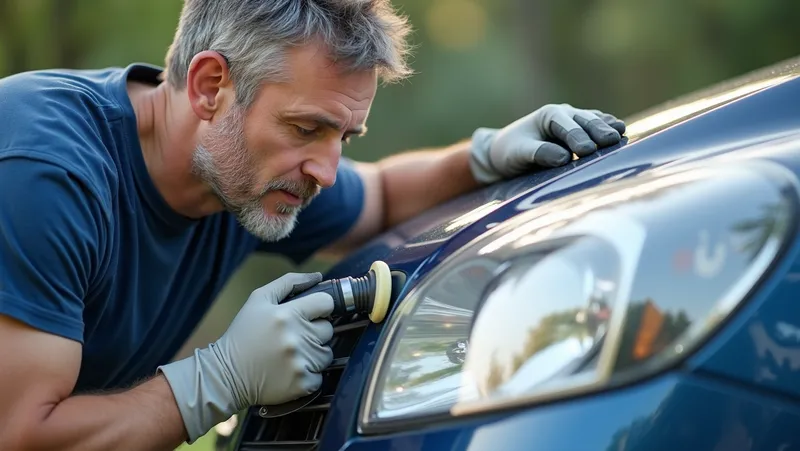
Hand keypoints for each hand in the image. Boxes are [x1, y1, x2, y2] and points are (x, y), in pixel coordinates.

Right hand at [158, 272, 333, 441]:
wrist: (225, 375)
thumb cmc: (243, 334)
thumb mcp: (258, 300)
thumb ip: (289, 283)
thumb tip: (318, 276)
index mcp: (287, 314)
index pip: (326, 303)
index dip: (321, 308)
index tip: (312, 314)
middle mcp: (296, 338)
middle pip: (328, 329)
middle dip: (314, 332)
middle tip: (293, 337)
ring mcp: (300, 363)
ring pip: (326, 354)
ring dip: (313, 354)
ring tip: (290, 355)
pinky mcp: (302, 384)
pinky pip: (319, 377)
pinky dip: (308, 376)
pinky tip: (289, 372)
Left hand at [469, 104, 625, 183]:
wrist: (505, 151)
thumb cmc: (510, 152)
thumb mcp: (519, 153)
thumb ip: (539, 153)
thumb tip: (564, 158)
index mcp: (549, 115)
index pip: (566, 127)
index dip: (577, 138)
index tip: (588, 150)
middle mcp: (565, 113)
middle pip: (586, 120)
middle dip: (599, 130)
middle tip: (613, 141)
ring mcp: (575, 121)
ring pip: (595, 121)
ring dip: (608, 128)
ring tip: (622, 135)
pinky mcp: (582, 131)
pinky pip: (597, 127)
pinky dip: (608, 130)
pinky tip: (621, 134)